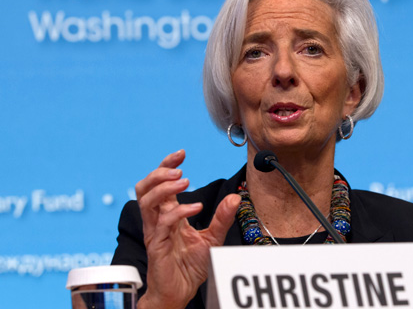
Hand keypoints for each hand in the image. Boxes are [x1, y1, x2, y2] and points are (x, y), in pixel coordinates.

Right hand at [135, 149, 240, 308]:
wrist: (181, 291)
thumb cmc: (190, 266)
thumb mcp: (212, 238)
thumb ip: (222, 218)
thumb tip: (235, 197)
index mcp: (167, 214)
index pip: (159, 184)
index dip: (166, 166)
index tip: (181, 153)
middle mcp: (157, 220)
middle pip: (145, 187)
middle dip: (160, 172)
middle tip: (179, 169)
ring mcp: (154, 232)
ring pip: (146, 201)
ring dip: (164, 188)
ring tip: (184, 182)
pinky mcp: (156, 245)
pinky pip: (162, 223)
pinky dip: (178, 212)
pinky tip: (195, 208)